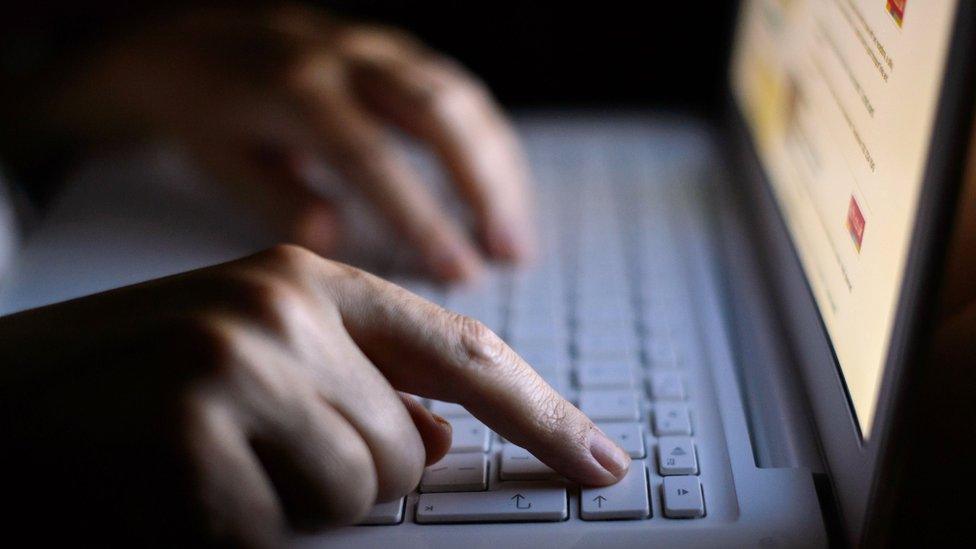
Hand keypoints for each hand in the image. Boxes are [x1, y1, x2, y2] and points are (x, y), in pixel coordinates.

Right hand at [0, 244, 628, 546]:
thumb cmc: (125, 385)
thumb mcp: (247, 355)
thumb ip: (353, 384)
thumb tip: (438, 437)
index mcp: (302, 278)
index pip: (460, 349)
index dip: (541, 412)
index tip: (598, 460)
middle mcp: (279, 308)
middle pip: (407, 447)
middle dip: (350, 475)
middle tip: (248, 450)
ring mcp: (237, 366)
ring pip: (360, 493)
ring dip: (293, 505)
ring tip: (207, 465)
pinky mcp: (193, 439)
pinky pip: (280, 532)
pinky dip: (236, 533)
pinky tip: (172, 494)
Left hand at [51, 4, 532, 280]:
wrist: (198, 40)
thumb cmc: (207, 113)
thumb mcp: (219, 162)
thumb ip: (277, 200)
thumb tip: (335, 238)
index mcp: (294, 90)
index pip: (372, 158)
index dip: (422, 218)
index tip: (459, 272)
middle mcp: (346, 58)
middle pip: (437, 115)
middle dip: (484, 188)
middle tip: (509, 254)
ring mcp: (378, 48)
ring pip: (460, 98)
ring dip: (499, 169)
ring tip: (515, 238)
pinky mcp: (398, 53)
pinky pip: (460, 91)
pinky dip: (489, 145)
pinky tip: (502, 193)